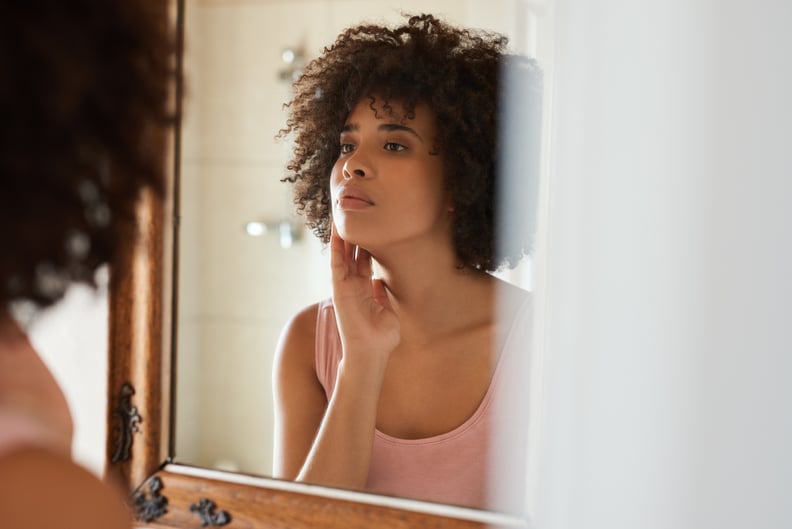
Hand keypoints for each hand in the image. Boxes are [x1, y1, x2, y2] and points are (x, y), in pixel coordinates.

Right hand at [330, 226, 399, 365]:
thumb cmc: (380, 338)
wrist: (371, 353)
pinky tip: (336, 231)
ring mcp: (345, 287)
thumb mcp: (386, 311)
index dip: (365, 245)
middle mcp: (354, 286)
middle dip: (354, 235)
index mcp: (365, 289)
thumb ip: (381, 296)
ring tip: (342, 215)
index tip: (369, 227)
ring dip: (342, 236)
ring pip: (343, 255)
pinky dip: (336, 248)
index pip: (364, 261)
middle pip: (353, 254)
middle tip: (355, 214)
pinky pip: (336, 264)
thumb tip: (380, 282)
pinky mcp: (339, 289)